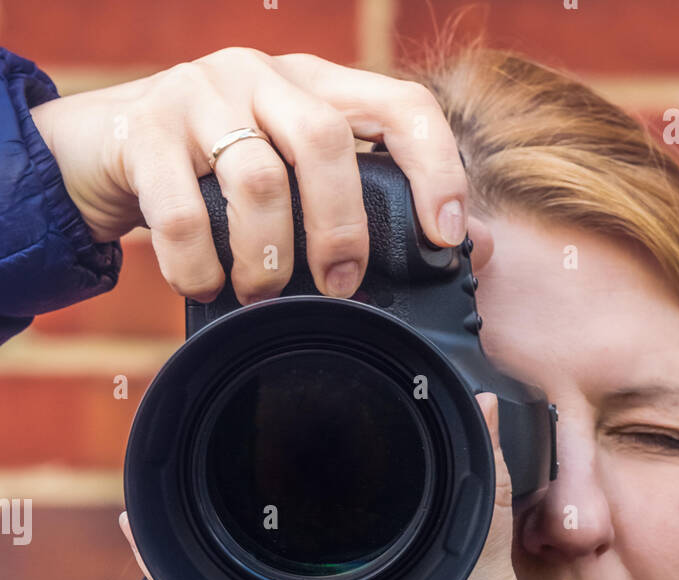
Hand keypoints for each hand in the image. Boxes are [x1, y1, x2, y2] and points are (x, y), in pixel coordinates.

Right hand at [29, 47, 468, 304]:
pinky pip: (182, 210)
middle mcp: (261, 75)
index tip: (445, 236)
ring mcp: (199, 94)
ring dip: (268, 257)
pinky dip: (199, 265)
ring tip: (261, 295)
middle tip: (339, 288)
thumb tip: (471, 247)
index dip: (435, 168)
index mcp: (314, 84)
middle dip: (341, 229)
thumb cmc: (215, 176)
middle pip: (324, 142)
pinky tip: (205, 287)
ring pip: (257, 177)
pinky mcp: (143, 130)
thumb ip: (362, 200)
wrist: (99, 151)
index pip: (399, 104)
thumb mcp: (290, 174)